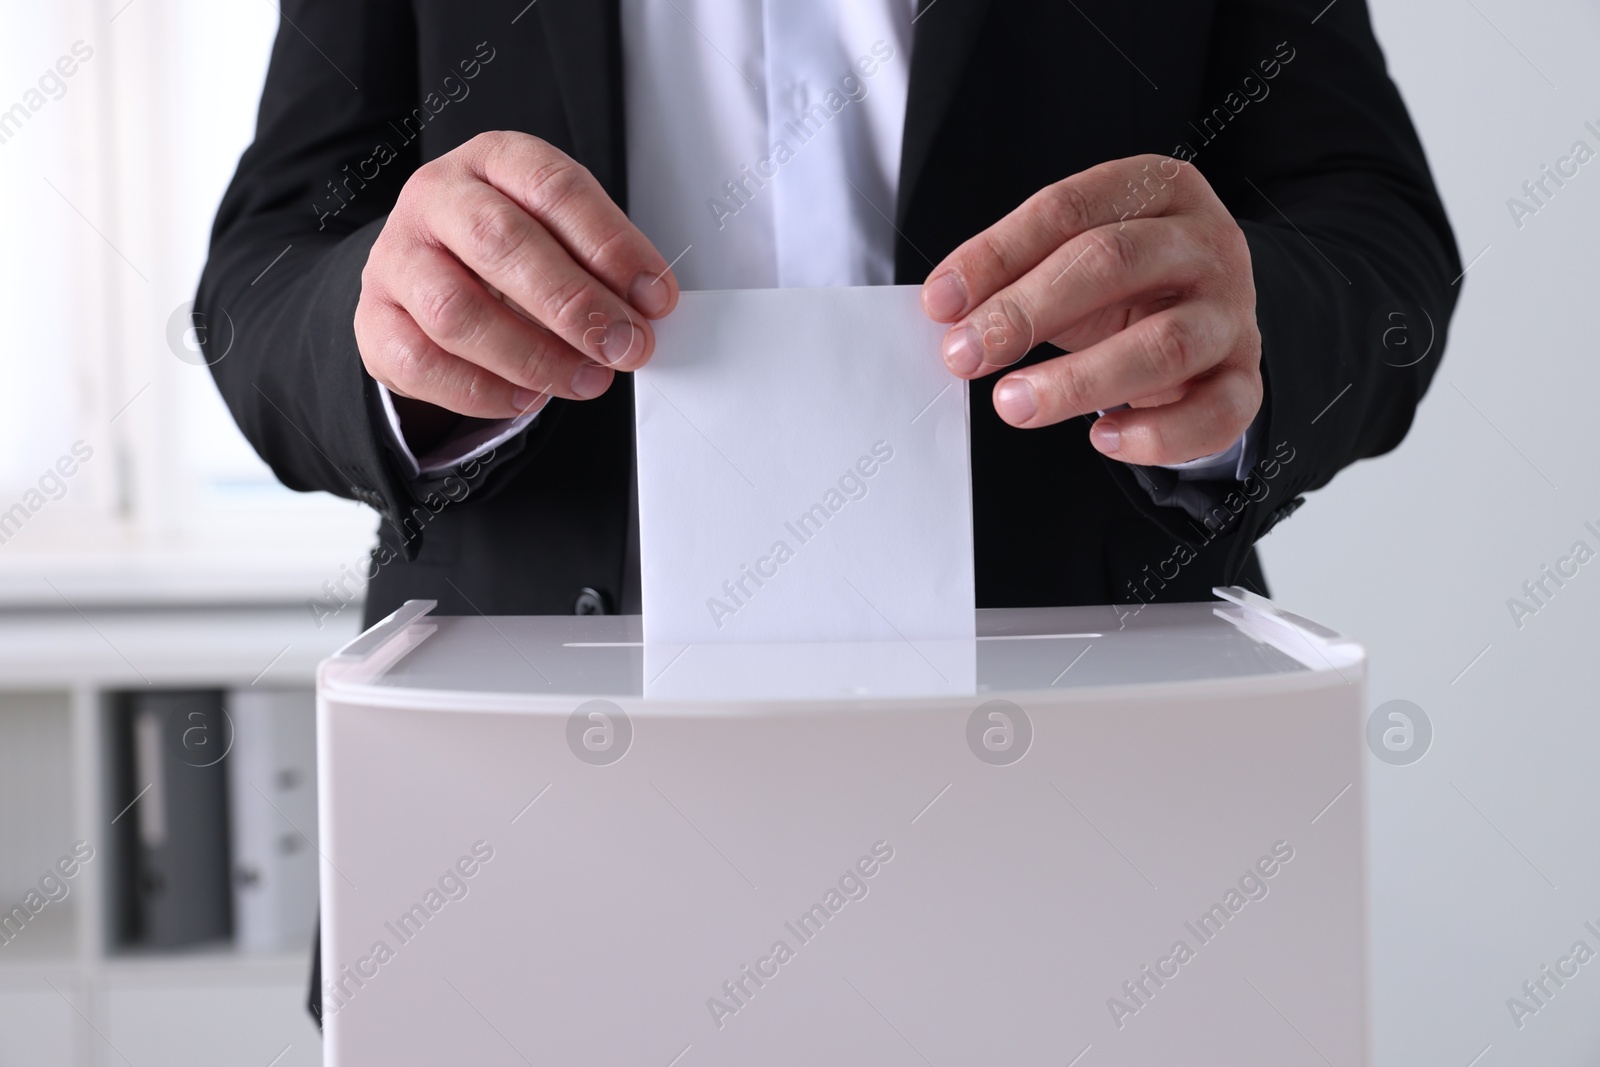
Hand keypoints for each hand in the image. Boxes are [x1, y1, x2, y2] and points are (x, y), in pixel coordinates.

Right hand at [355, 131, 678, 421]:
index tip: (654, 297)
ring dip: (534, 356)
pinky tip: (528, 399)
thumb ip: (602, 264)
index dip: (610, 244)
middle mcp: (436, 198)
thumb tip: (646, 309)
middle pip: (500, 241)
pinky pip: (422, 362)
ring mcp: (396, 258)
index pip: (553, 187)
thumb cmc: (508, 252)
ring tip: (587, 379)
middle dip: (574, 303)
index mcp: (494, 160)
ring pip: (456, 308)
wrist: (428, 275)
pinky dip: (482, 391)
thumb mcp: (561, 235)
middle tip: (624, 345)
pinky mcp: (374, 319)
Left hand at [921, 154, 1261, 465]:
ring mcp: (1232, 313)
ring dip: (1079, 380)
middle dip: (1026, 311)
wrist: (1209, 318)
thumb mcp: (1070, 259)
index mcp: (1158, 189)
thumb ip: (1015, 273)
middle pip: (1113, 263)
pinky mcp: (1245, 378)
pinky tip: (1105, 439)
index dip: (997, 255)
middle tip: (965, 354)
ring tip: (1014, 403)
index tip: (942, 303)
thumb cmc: (1127, 285)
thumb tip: (946, 309)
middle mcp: (1205, 243)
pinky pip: (1214, 412)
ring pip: (1164, 344)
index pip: (1069, 209)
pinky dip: (1157, 434)